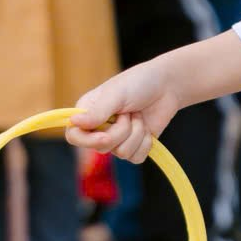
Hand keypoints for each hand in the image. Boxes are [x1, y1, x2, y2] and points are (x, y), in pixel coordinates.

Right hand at [66, 59, 186, 164]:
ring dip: (136, 133)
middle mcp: (99, 128)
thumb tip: (73, 122)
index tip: (105, 136)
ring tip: (138, 115)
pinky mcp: (135, 146)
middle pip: (101, 147)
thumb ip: (97, 111)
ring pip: (121, 153)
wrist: (167, 86)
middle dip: (122, 130)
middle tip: (129, 112)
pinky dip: (146, 143)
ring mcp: (117, 139)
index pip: (74, 136)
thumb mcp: (116, 94)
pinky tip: (147, 127)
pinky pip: (136, 158)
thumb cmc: (139, 83)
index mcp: (88, 112)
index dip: (87, 141)